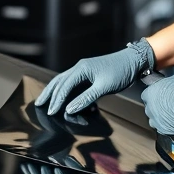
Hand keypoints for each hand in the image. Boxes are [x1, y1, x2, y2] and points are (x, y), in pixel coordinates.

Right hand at [35, 41, 153, 114]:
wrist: (134, 61)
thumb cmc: (121, 71)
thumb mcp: (104, 87)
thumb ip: (86, 98)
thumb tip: (70, 109)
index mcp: (81, 69)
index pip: (64, 86)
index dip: (57, 100)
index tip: (50, 112)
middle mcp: (79, 68)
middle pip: (59, 81)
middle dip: (49, 94)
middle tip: (39, 104)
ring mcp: (84, 70)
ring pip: (65, 82)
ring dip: (56, 92)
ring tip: (47, 101)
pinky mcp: (90, 74)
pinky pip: (75, 84)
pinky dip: (69, 93)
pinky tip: (69, 102)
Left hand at [140, 71, 173, 134]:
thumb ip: (173, 76)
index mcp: (150, 93)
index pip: (146, 94)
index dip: (153, 93)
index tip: (159, 93)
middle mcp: (150, 108)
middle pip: (149, 107)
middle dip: (156, 105)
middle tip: (167, 103)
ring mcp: (156, 120)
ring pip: (153, 119)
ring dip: (159, 116)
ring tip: (170, 113)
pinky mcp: (164, 130)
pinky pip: (162, 127)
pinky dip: (167, 124)